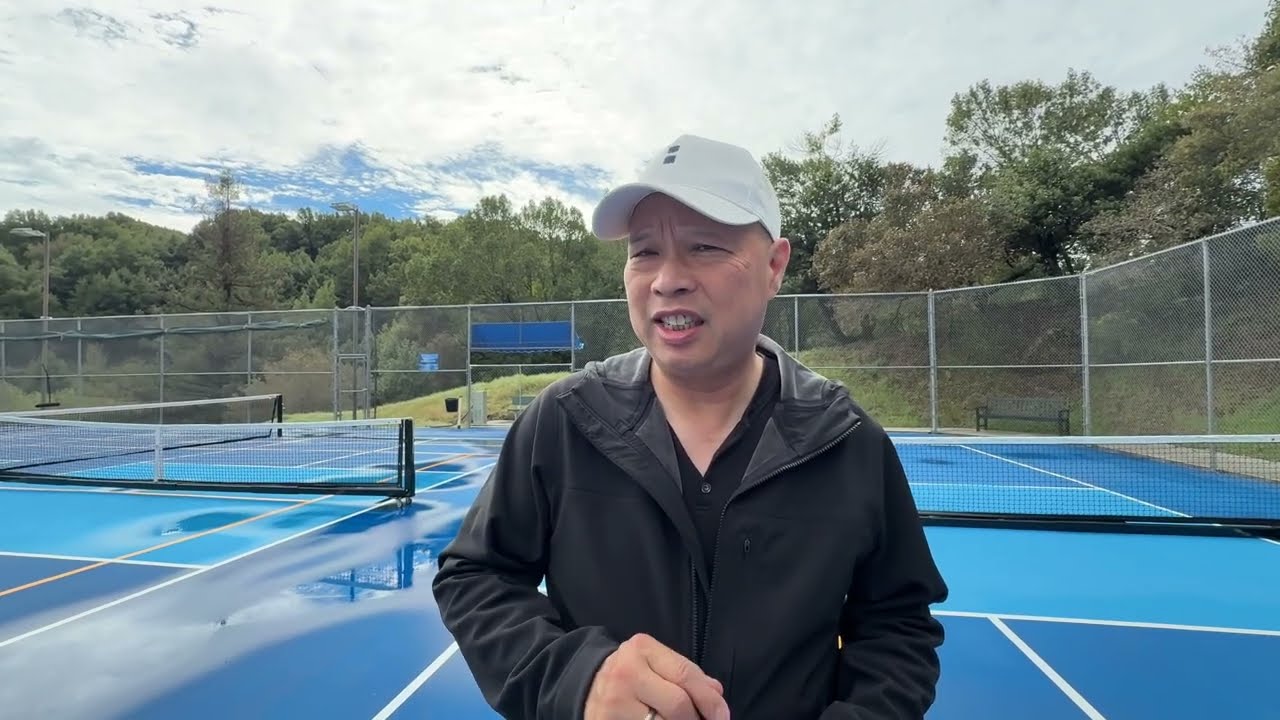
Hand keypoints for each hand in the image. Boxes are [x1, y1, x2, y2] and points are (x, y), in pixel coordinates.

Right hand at [584, 633, 729, 719]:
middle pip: (678, 705)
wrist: (584, 684)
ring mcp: (614, 701)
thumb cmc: (631, 674)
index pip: (686, 675)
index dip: (710, 700)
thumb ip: (686, 674)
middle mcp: (626, 672)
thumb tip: (717, 693)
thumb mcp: (655, 662)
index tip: (722, 717)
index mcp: (642, 648)